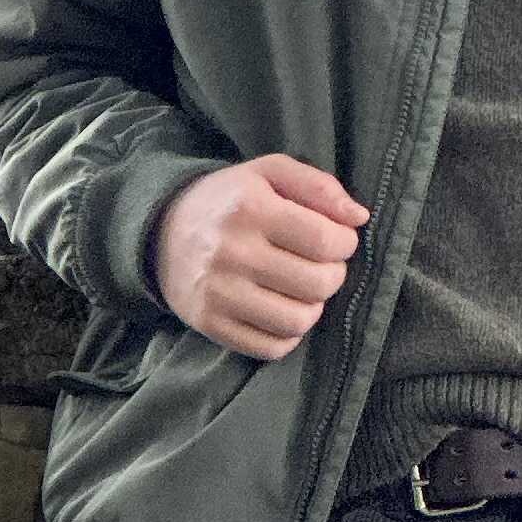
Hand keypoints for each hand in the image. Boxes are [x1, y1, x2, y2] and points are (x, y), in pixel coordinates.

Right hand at [153, 155, 367, 359]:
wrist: (161, 232)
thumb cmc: (229, 200)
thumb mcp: (269, 173)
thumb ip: (319, 186)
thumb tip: (360, 216)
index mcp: (250, 207)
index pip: (325, 240)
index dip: (345, 243)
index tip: (338, 240)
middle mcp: (231, 252)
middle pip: (317, 283)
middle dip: (333, 275)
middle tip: (320, 265)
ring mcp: (218, 293)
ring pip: (298, 321)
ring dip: (313, 307)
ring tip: (302, 289)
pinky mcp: (210, 324)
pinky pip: (271, 347)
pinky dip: (288, 334)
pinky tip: (281, 310)